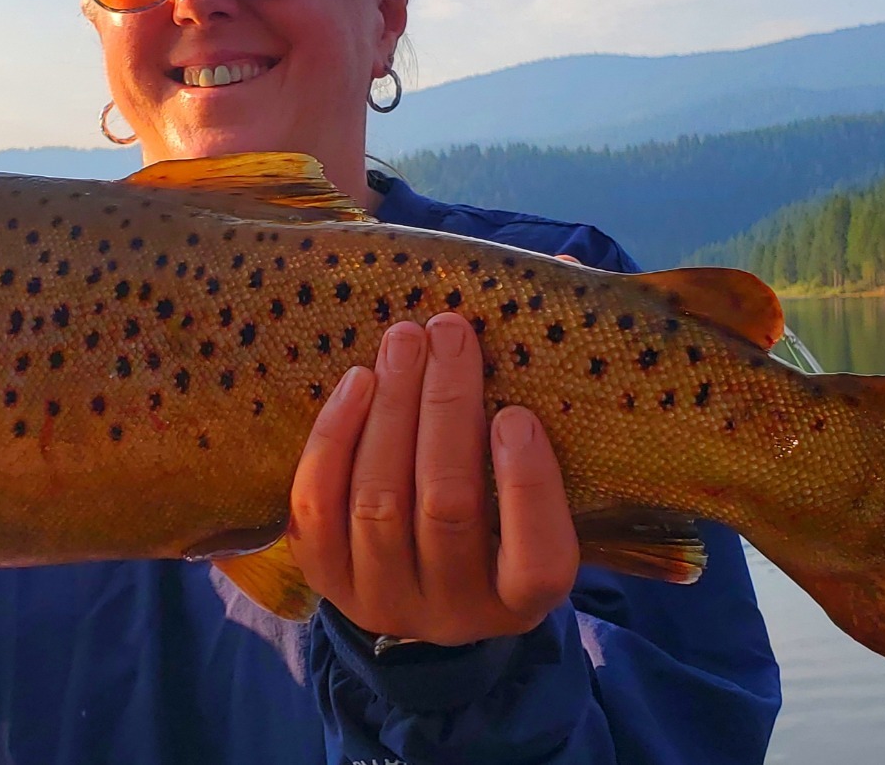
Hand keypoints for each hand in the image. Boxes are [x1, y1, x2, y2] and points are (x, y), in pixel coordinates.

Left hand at [288, 312, 579, 646]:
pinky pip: (317, 507)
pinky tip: (357, 382)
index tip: (516, 412)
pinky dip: (334, 438)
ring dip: (391, 410)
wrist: (422, 586)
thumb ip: (556, 389)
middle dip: (447, 410)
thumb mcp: (541, 478)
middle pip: (447, 509)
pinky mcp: (323, 577)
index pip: (539, 560)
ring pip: (379, 502)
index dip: (528, 486)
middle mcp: (455, 612)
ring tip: (404, 340)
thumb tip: (567, 272)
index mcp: (524, 597)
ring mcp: (382, 598)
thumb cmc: (499, 509)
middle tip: (450, 332)